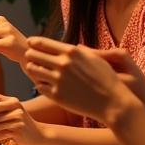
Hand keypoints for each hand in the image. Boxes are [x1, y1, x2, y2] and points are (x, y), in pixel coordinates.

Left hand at [23, 37, 138, 121]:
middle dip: (31, 55)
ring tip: (38, 71)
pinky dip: (40, 84)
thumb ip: (80, 51)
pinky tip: (46, 84)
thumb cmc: (107, 79)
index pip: (42, 43)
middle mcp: (63, 64)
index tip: (31, 44)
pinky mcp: (56, 95)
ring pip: (32, 70)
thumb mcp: (95, 58)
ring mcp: (58, 80)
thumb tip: (70, 47)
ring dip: (33, 69)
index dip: (33, 42)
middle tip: (32, 57)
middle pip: (33, 55)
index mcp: (71, 52)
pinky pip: (39, 86)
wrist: (112, 102)